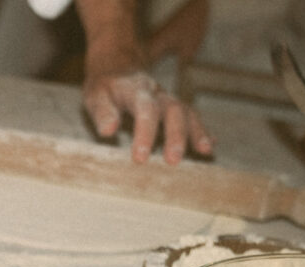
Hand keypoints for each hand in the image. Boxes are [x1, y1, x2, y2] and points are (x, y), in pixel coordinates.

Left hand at [76, 0, 211, 164]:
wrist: (118, 66)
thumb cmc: (104, 87)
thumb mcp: (96, 96)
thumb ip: (102, 112)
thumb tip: (108, 131)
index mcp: (136, 90)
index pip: (144, 110)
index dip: (145, 133)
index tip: (141, 158)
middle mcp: (158, 93)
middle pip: (172, 110)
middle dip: (175, 135)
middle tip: (173, 161)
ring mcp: (169, 99)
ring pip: (187, 112)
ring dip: (196, 132)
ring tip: (204, 152)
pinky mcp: (175, 107)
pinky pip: (192, 117)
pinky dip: (202, 131)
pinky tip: (209, 147)